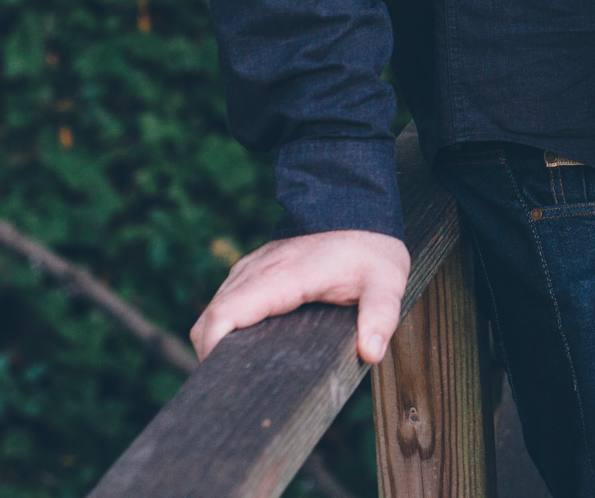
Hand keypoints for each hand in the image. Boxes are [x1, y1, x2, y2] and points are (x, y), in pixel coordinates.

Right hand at [190, 228, 409, 364]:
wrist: (359, 209)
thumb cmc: (370, 250)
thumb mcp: (385, 281)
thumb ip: (379, 316)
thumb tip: (370, 352)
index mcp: (282, 276)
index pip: (224, 315)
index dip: (214, 351)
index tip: (227, 380)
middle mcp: (258, 269)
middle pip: (209, 318)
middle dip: (213, 354)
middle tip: (237, 386)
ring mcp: (251, 266)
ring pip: (213, 309)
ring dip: (219, 339)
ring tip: (242, 371)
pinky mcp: (253, 269)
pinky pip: (226, 300)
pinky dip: (226, 325)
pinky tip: (248, 346)